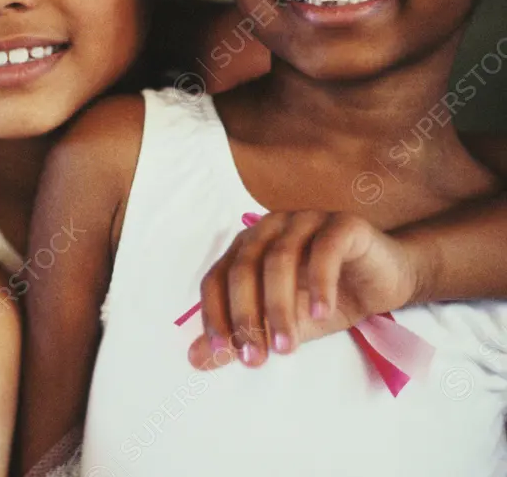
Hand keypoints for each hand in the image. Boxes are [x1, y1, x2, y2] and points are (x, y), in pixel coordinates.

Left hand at [188, 211, 424, 369]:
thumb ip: (242, 337)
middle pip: (243, 269)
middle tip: (255, 358)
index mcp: (246, 246)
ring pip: (280, 260)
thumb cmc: (326, 300)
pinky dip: (320, 283)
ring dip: (279, 307)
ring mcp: (304, 220)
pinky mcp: (342, 224)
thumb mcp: (280, 325)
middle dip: (246, 317)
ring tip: (286, 346)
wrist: (385, 282)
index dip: (215, 315)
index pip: (216, 278)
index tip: (222, 353)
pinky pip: (324, 250)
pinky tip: (322, 312)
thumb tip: (196, 360)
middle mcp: (269, 228)